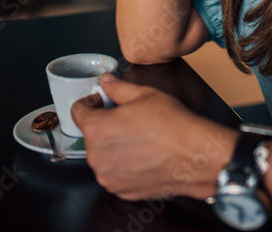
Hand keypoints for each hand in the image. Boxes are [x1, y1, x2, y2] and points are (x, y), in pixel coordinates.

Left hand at [71, 73, 234, 200]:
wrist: (194, 156)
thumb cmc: (172, 125)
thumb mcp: (143, 94)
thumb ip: (117, 87)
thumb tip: (107, 81)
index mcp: (97, 130)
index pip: (77, 112)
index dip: (90, 101)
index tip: (101, 100)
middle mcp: (98, 157)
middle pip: (91, 134)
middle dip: (104, 123)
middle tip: (125, 116)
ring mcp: (109, 177)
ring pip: (102, 154)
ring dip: (113, 144)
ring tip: (137, 135)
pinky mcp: (122, 190)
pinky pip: (115, 172)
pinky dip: (123, 162)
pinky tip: (142, 152)